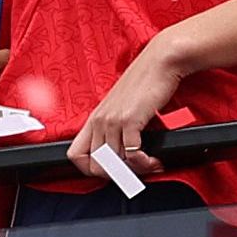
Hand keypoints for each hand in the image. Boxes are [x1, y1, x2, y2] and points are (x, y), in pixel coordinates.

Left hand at [67, 40, 188, 173]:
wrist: (161, 61)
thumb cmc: (147, 81)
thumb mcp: (124, 106)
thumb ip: (118, 126)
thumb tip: (126, 150)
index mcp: (94, 118)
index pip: (76, 155)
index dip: (91, 169)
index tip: (112, 170)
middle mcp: (100, 120)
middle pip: (95, 166)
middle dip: (117, 175)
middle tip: (134, 171)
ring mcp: (113, 120)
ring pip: (115, 162)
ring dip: (136, 169)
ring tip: (151, 164)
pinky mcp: (130, 119)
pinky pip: (131, 153)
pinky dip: (143, 162)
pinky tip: (154, 158)